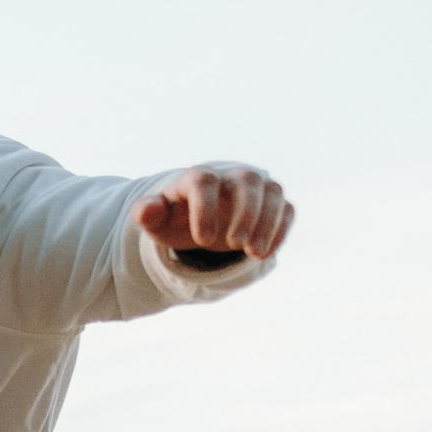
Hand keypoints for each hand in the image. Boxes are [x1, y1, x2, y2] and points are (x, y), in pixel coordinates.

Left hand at [135, 164, 293, 259]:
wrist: (200, 217)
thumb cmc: (176, 218)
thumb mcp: (158, 220)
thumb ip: (148, 213)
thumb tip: (145, 210)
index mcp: (198, 178)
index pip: (203, 182)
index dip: (204, 209)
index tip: (202, 239)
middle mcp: (231, 176)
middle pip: (246, 182)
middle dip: (245, 213)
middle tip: (236, 245)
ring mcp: (256, 187)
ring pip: (272, 192)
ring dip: (267, 222)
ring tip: (255, 254)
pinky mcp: (273, 203)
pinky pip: (286, 208)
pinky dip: (281, 229)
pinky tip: (266, 253)